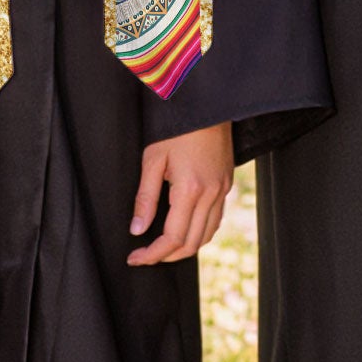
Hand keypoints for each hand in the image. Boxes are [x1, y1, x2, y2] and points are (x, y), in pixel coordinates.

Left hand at [127, 121, 233, 265]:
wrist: (207, 104)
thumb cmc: (177, 127)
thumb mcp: (153, 159)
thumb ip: (145, 198)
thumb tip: (137, 229)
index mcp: (190, 189)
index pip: (172, 238)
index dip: (152, 254)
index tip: (135, 258)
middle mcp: (211, 194)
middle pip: (191, 243)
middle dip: (167, 256)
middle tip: (145, 255)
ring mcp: (222, 189)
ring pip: (207, 234)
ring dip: (185, 247)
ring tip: (163, 247)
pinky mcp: (227, 183)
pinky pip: (216, 219)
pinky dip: (200, 232)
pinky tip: (185, 228)